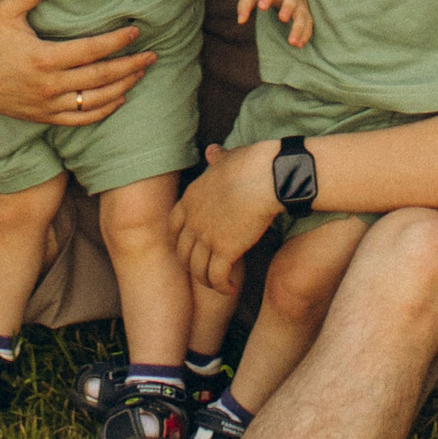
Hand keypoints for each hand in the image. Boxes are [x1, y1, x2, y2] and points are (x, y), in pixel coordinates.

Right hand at [0, 0, 155, 127]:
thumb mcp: (6, 12)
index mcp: (44, 58)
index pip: (90, 50)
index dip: (116, 41)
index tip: (135, 31)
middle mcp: (50, 85)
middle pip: (100, 77)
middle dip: (130, 65)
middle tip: (152, 55)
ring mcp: (49, 105)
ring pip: (95, 101)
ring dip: (122, 87)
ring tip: (141, 73)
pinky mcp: (46, 117)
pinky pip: (81, 120)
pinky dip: (104, 111)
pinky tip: (120, 98)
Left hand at [171, 139, 281, 291]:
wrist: (264, 177)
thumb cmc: (251, 164)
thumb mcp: (227, 158)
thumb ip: (216, 158)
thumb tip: (212, 150)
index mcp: (191, 198)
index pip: (173, 227)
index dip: (180, 241)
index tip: (190, 249)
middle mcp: (193, 220)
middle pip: (182, 253)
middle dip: (191, 265)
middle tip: (205, 271)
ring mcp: (206, 237)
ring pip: (197, 270)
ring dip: (207, 281)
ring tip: (219, 284)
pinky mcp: (224, 251)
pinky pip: (216, 277)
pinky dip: (222, 286)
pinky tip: (231, 288)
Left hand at [235, 0, 311, 50]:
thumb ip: (245, 4)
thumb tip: (241, 21)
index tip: (261, 7)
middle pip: (290, 1)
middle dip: (287, 9)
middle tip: (282, 18)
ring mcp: (299, 4)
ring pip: (302, 15)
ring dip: (298, 28)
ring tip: (292, 43)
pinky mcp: (305, 13)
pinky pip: (308, 24)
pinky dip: (305, 34)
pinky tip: (300, 45)